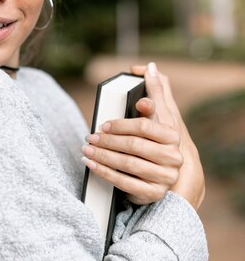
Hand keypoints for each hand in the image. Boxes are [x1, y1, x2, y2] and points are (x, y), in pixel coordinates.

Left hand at [82, 62, 204, 208]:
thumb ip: (152, 94)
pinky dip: (103, 171)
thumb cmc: (146, 143)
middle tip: (90, 136)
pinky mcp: (152, 193)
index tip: (103, 123)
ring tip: (86, 148)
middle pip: (134, 145)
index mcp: (173, 136)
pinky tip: (90, 164)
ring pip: (127, 163)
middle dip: (108, 140)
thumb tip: (150, 66)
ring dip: (102, 155)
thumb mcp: (150, 120)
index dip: (122, 124)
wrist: (151, 178)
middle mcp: (174, 157)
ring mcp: (164, 177)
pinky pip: (123, 182)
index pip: (146, 126)